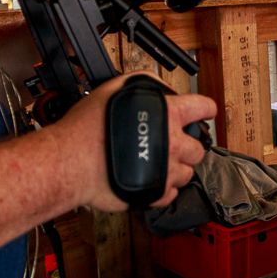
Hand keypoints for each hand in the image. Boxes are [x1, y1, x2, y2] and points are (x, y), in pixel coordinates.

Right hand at [54, 72, 214, 211]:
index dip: (205, 109)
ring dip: (177, 169)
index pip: (203, 107)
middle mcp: (172, 143)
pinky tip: (151, 181)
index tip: (204, 113)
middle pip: (199, 148)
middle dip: (188, 146)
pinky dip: (164, 189)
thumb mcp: (116, 88)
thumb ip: (145, 83)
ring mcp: (166, 170)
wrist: (70, 160)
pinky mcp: (155, 193)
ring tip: (158, 164)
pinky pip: (171, 194)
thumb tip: (161, 88)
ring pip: (188, 173)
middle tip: (173, 146)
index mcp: (168, 115)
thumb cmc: (87, 127)